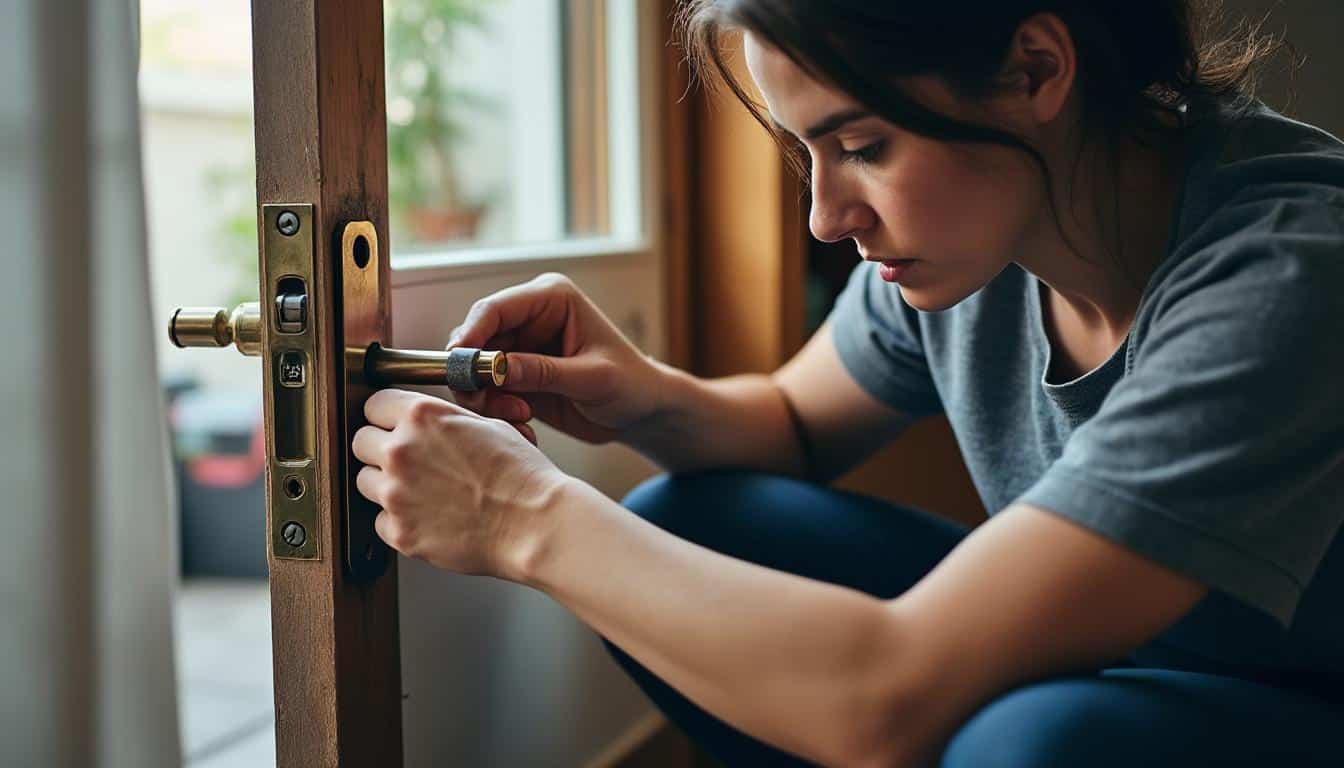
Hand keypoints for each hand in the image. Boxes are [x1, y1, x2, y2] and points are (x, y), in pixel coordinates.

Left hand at [351, 388, 571, 579]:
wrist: (536, 523)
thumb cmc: (522, 476)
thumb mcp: (488, 426)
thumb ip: (444, 422)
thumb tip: (425, 424)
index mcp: (422, 417)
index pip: (373, 405)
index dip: (385, 416)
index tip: (389, 426)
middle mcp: (401, 451)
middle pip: (360, 442)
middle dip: (379, 450)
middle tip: (406, 462)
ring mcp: (396, 494)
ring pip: (364, 482)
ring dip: (385, 485)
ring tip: (421, 492)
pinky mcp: (400, 532)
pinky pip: (381, 522)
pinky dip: (399, 521)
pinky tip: (429, 518)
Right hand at [446, 272, 669, 445]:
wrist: (642, 412)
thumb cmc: (631, 384)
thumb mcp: (592, 379)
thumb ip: (544, 372)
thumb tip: (495, 368)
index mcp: (551, 299)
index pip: (495, 309)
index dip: (470, 335)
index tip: (459, 366)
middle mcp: (530, 318)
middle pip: (476, 341)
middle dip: (477, 378)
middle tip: (494, 407)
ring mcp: (521, 348)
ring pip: (476, 372)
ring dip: (488, 400)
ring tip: (521, 419)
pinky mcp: (518, 376)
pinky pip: (488, 393)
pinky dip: (496, 413)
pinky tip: (525, 428)